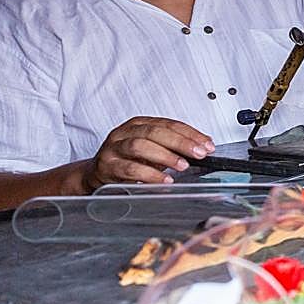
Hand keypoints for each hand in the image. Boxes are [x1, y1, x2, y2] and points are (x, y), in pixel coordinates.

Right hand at [81, 116, 214, 192]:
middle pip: (154, 132)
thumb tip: (203, 146)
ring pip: (140, 146)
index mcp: (138, 124)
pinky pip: (129, 169)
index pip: (168, 124)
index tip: (207, 144)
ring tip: (182, 165)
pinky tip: (164, 180)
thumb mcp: (152, 149)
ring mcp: (114, 148)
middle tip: (198, 153)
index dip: (190, 134)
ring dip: (164, 156)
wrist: (97, 173)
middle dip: (180, 142)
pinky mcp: (107, 166)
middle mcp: (125, 132)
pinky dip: (149, 175)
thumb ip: (174, 146)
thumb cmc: (128, 160)